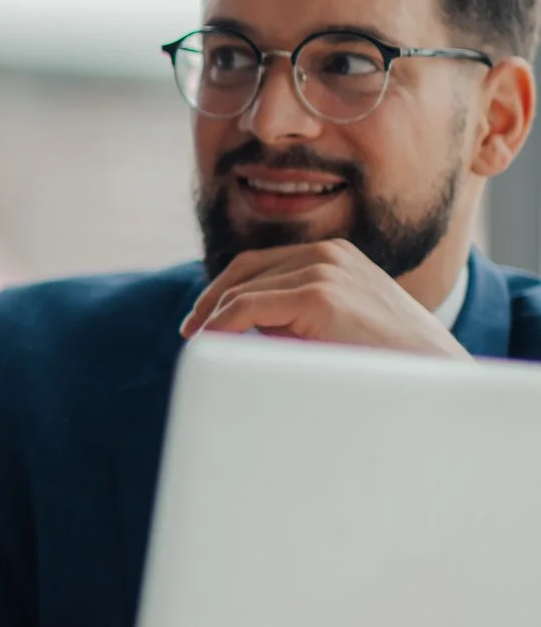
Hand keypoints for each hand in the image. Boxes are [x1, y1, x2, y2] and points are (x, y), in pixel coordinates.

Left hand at [179, 240, 465, 357]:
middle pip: (245, 270)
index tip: (202, 320)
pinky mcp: (319, 294)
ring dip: (216, 317)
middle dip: (212, 300)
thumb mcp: (335, 323)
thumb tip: (236, 325)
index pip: (259, 264)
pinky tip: (211, 342)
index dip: (224, 290)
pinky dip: (223, 324)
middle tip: (191, 330)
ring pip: (244, 291)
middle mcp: (327, 253)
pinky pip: (249, 307)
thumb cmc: (385, 358)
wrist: (435, 373)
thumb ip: (294, 312)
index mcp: (333, 254)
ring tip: (200, 343)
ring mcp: (324, 270)